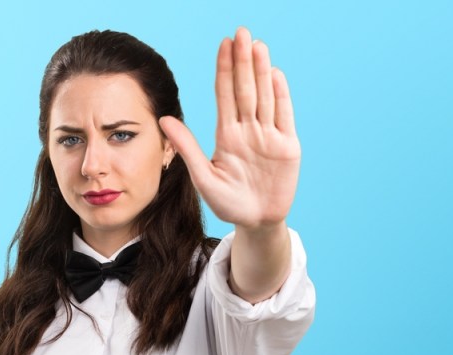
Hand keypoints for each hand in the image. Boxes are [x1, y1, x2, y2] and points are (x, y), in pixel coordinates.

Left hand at [159, 27, 300, 229]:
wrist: (255, 223)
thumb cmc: (227, 203)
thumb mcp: (203, 177)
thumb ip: (187, 148)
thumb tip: (164, 119)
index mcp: (227, 135)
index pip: (225, 95)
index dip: (224, 69)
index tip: (223, 44)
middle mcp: (248, 130)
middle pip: (245, 89)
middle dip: (242, 61)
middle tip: (241, 32)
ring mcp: (269, 136)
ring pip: (265, 97)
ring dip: (261, 72)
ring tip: (258, 46)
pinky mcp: (287, 147)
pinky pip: (284, 116)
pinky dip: (281, 96)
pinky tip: (275, 74)